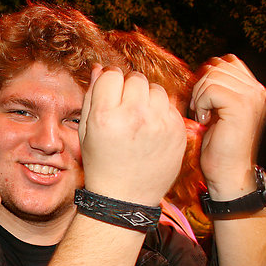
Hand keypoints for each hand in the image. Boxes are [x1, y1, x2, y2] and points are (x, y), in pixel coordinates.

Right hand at [79, 66, 185, 205]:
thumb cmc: (102, 163)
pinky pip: (170, 105)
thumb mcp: (87, 131)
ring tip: (139, 119)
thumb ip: (92, 95)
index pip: (112, 74)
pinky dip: (161, 112)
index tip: (109, 96)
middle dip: (129, 89)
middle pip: (136, 78)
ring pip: (156, 89)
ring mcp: (160, 123)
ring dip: (147, 98)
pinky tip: (152, 130)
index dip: (109, 83)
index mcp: (106, 115)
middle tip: (124, 109)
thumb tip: (100, 67)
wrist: (126, 198)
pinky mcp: (178, 130)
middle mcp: (135, 115)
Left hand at [190, 55, 265, 198]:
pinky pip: (210, 89)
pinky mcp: (241, 105)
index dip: (208, 76)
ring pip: (212, 76)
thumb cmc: (219, 146)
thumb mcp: (220, 111)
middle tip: (201, 110)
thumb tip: (204, 68)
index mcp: (256, 91)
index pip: (228, 62)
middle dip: (200, 86)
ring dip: (199, 96)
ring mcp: (253, 97)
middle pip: (218, 66)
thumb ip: (219, 89)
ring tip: (203, 116)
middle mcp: (258, 91)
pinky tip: (206, 121)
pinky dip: (201, 104)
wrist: (228, 173)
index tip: (202, 100)